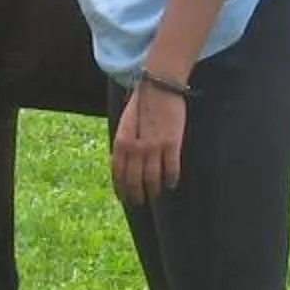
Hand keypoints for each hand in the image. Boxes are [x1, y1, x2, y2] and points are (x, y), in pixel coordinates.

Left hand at [112, 82, 184, 206]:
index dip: (121, 189)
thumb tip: (118, 165)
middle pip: (134, 180)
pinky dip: (171, 180)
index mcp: (121, 142)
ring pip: (152, 179)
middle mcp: (135, 148)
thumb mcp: (124, 124)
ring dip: (153, 192)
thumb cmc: (141, 103)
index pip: (118, 173)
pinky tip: (171, 185)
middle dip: (136, 195)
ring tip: (155, 198)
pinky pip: (171, 170)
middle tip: (140, 202)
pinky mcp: (172, 144)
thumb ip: (122, 144)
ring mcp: (154, 147)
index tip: (124, 198)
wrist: (159, 87)